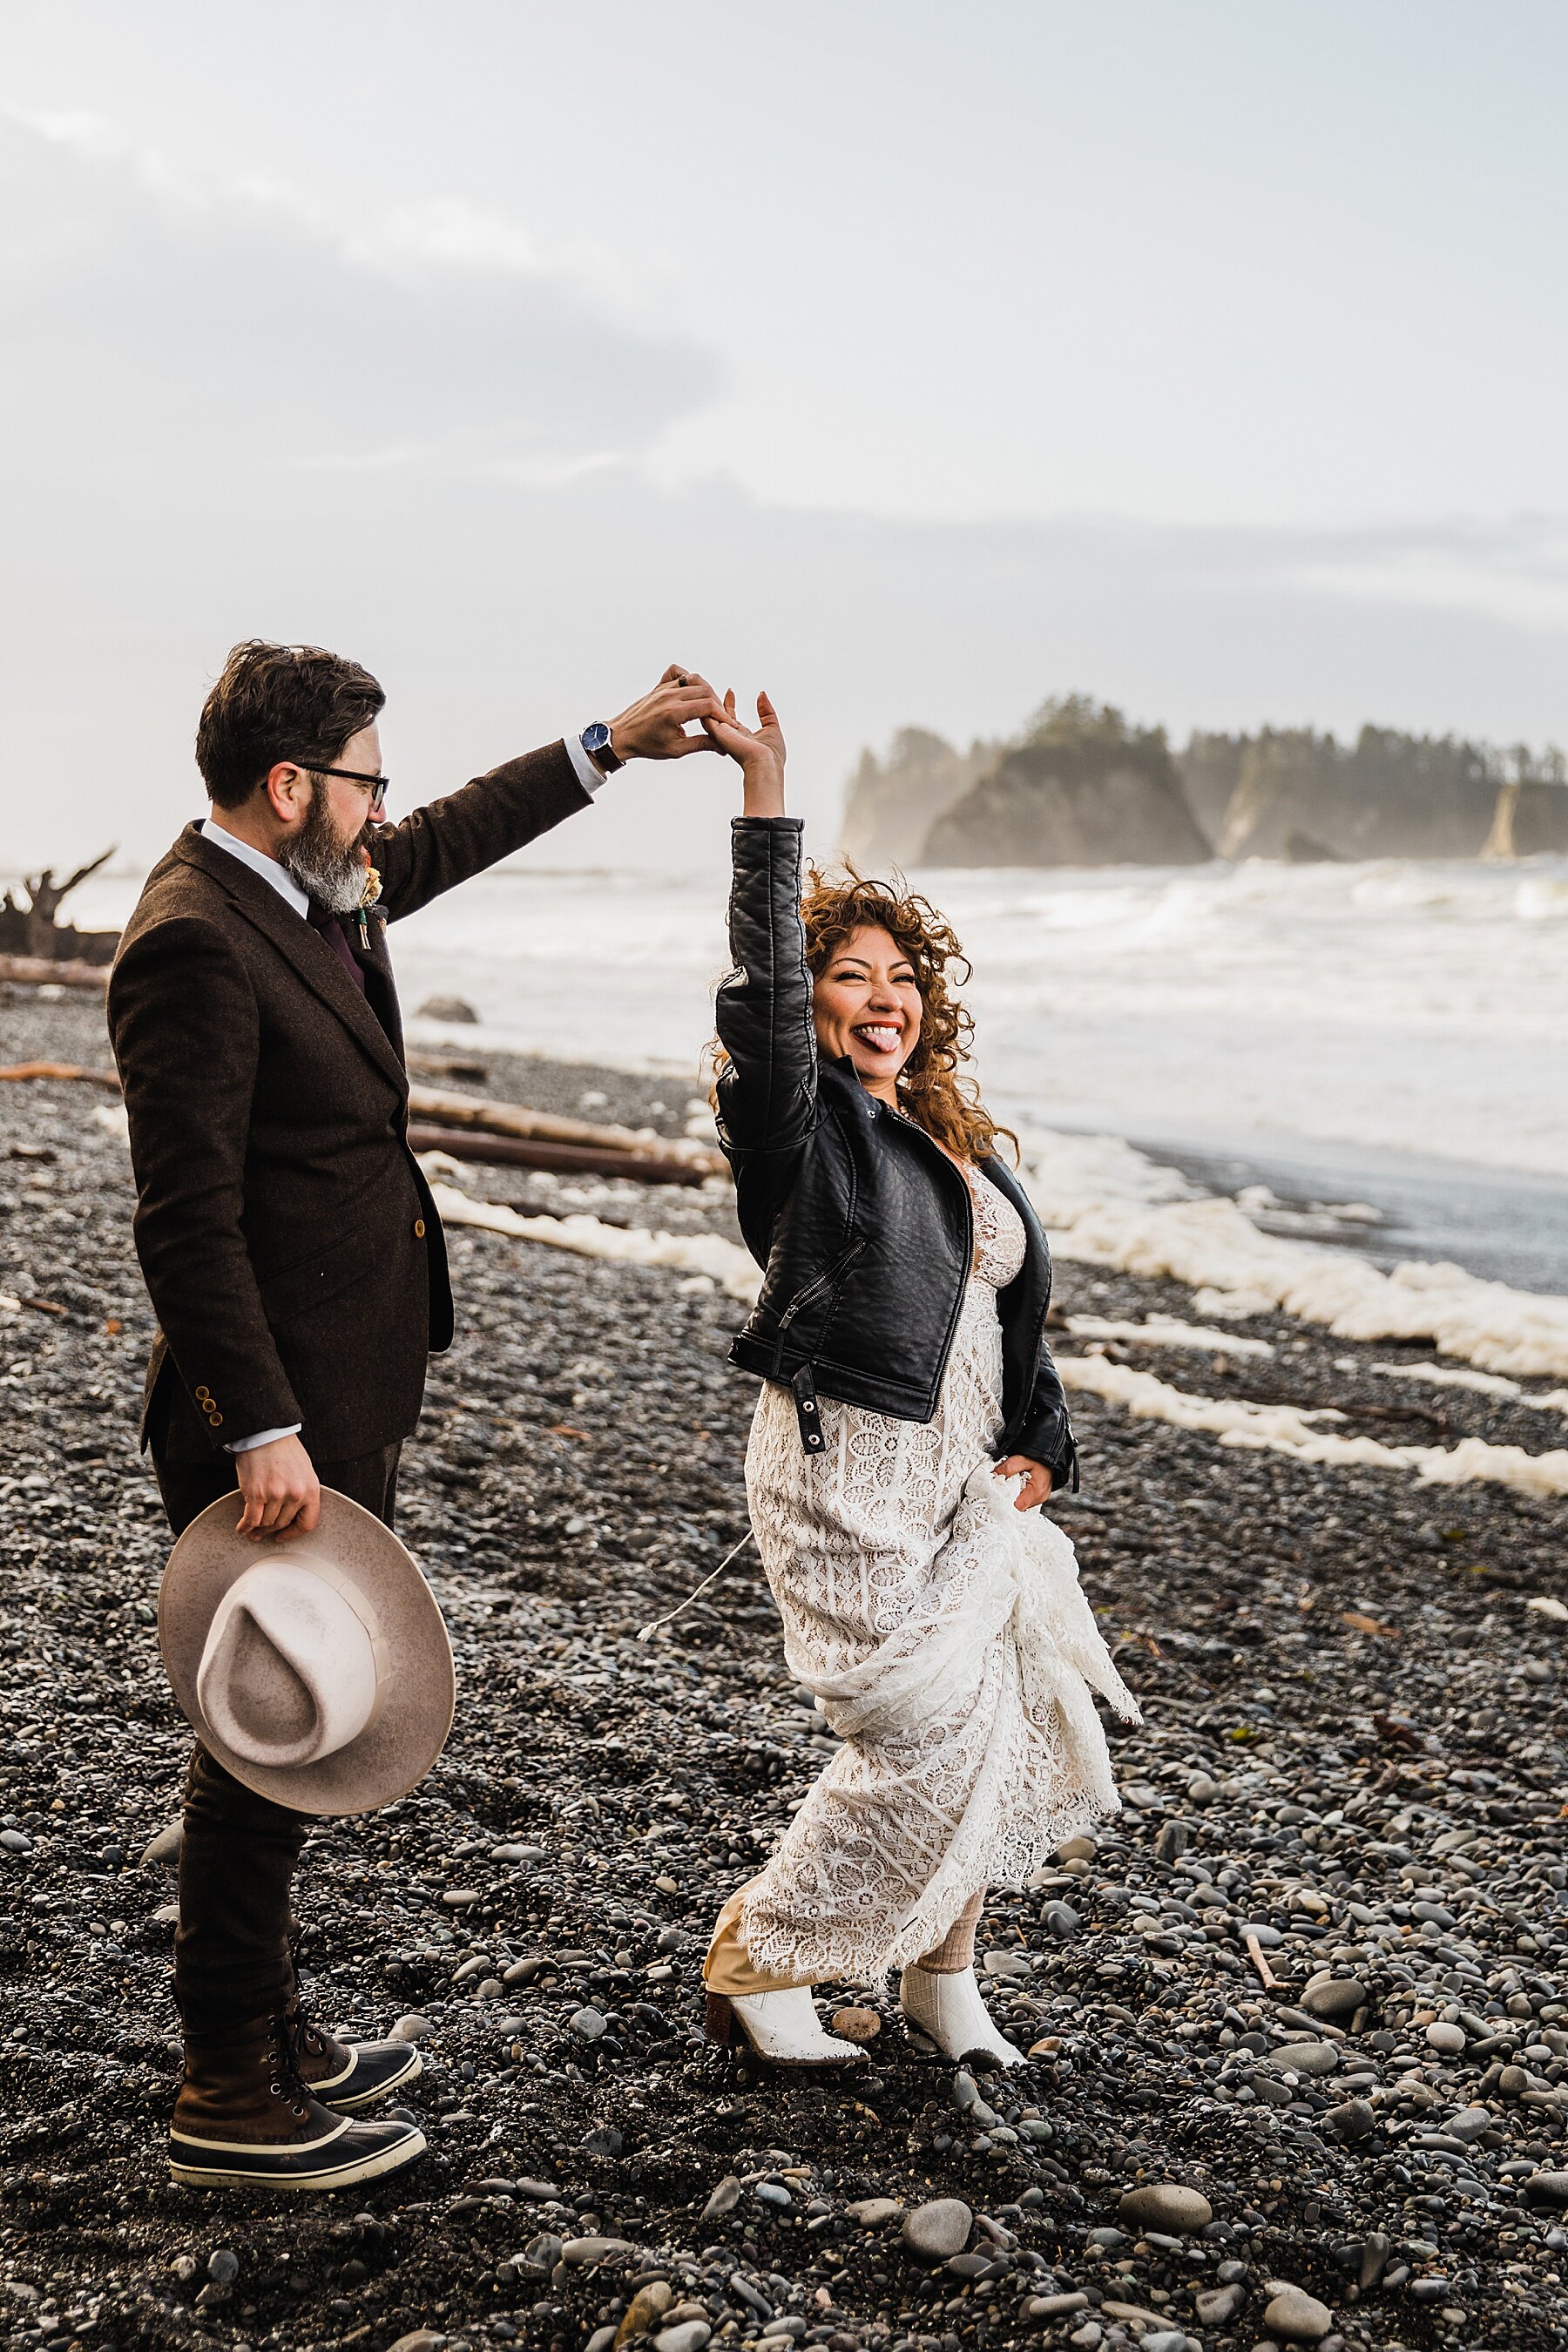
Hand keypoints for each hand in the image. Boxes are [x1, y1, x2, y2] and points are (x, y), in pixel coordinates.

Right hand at [235, 1434, 320, 1539]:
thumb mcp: (304, 1472)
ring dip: (258, 1529)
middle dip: (271, 1530)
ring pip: (266, 1523)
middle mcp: (295, 1494)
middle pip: (282, 1524)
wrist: (265, 1433)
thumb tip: (291, 1515)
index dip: (293, 1534)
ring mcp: (275, 1495)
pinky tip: (242, 1528)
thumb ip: (301, 1493)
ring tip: (252, 1530)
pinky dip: (245, 1527)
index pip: (307, 1523)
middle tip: (263, 1532)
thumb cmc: (284, 1449)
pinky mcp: (256, 1493)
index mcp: (311, 1489)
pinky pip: (251, 1519)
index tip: (284, 1536)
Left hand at [608, 665, 728, 762]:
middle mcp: (669, 696)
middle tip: (721, 717)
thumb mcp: (676, 749)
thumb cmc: (646, 745)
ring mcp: (663, 688)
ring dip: (707, 690)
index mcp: (673, 713)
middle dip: (718, 704)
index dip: (722, 715)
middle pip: (705, 690)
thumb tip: (722, 746)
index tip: (728, 724)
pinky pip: (676, 671)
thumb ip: (701, 744)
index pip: (707, 706)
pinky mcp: (659, 686)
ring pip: (694, 679)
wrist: (622, 736)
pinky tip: (691, 690)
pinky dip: (687, 677)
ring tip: (709, 705)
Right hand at [703, 688, 786, 815]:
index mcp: (742, 735)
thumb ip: (766, 711)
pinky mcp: (718, 733)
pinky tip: (707, 697)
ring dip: (710, 703)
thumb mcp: (772, 726)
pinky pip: (707, 719)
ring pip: (710, 716)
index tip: (730, 691)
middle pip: (719, 714)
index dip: (730, 703)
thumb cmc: (772, 755)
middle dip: (718, 701)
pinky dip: (707, 708)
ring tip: (709, 689)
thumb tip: (762, 694)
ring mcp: (723, 734)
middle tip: (720, 688)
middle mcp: (731, 735)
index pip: (732, 716)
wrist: (766, 764)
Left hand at [995, 1454, 1053, 1510]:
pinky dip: (1018, 1495)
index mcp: (1036, 1491)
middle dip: (1006, 1500)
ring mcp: (1039, 1499)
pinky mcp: (1038, 1497)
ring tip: (1007, 1488)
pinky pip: (1025, 1501)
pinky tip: (1014, 1488)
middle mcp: (1039, 1498)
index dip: (1003, 1504)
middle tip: (997, 1491)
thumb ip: (1007, 1468)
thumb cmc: (1039, 1458)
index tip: (994, 1498)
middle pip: (1018, 1507)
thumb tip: (993, 1475)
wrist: (1052, 1456)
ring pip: (1021, 1505)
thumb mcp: (1022, 1459)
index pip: (1016, 1507)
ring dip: (1012, 1498)